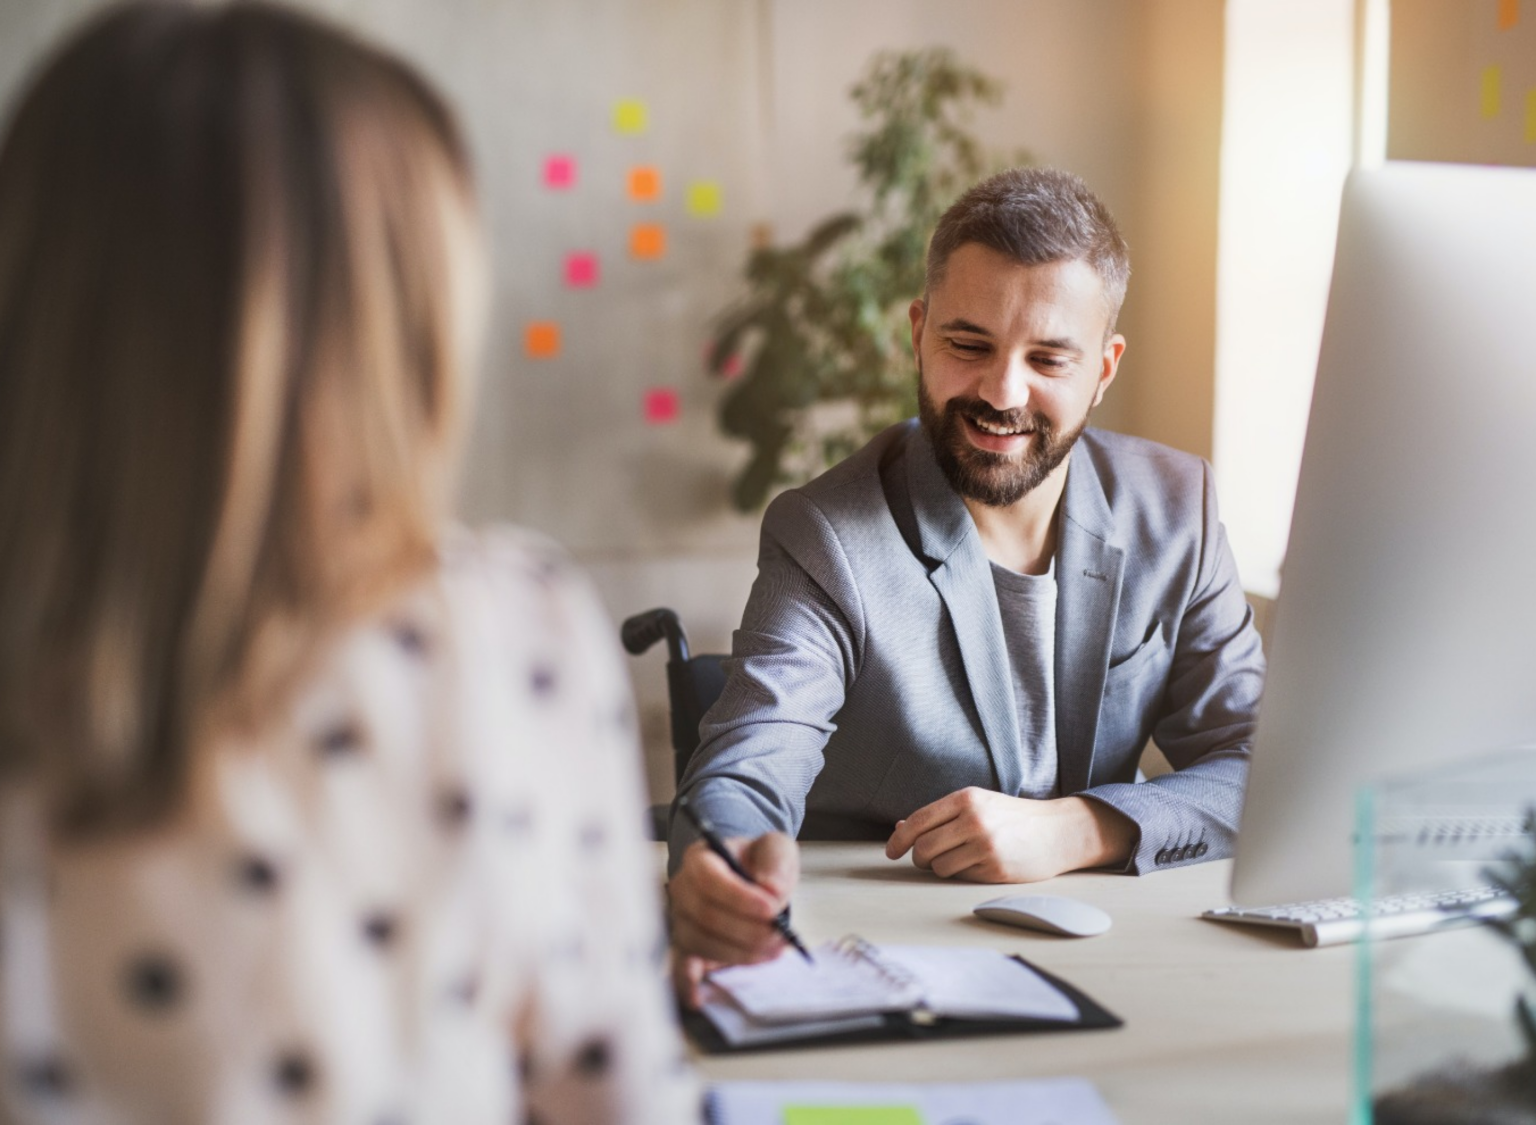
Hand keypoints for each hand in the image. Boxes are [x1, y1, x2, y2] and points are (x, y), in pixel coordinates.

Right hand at [667, 832, 798, 1006]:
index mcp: (700, 859)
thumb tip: (772, 891)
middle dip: (748, 930)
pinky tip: (699, 999)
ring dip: (741, 953)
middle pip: (707, 916)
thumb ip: (775, 861)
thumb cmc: (757, 863)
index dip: (740, 896)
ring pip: (702, 944)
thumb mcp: (775, 849)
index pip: (709, 878)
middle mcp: (683, 890)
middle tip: (780, 935)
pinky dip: (687, 985)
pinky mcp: (687, 948)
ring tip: (773, 949)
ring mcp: (682, 920)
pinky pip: (680, 968)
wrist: (748, 877)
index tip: (772, 908)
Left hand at [884, 789, 1134, 882]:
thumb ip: (940, 816)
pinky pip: (959, 877)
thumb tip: (900, 828)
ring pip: (938, 866)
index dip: (899, 840)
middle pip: (923, 847)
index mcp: (966, 798)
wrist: (1057, 832)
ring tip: (958, 860)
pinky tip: (976, 866)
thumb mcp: (977, 805)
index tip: (891, 852)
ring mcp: (985, 844)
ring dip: (940, 868)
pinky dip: (961, 875)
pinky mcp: (995, 867)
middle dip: (919, 857)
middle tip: (927, 859)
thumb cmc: (1011, 818)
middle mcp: (974, 819)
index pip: (919, 820)